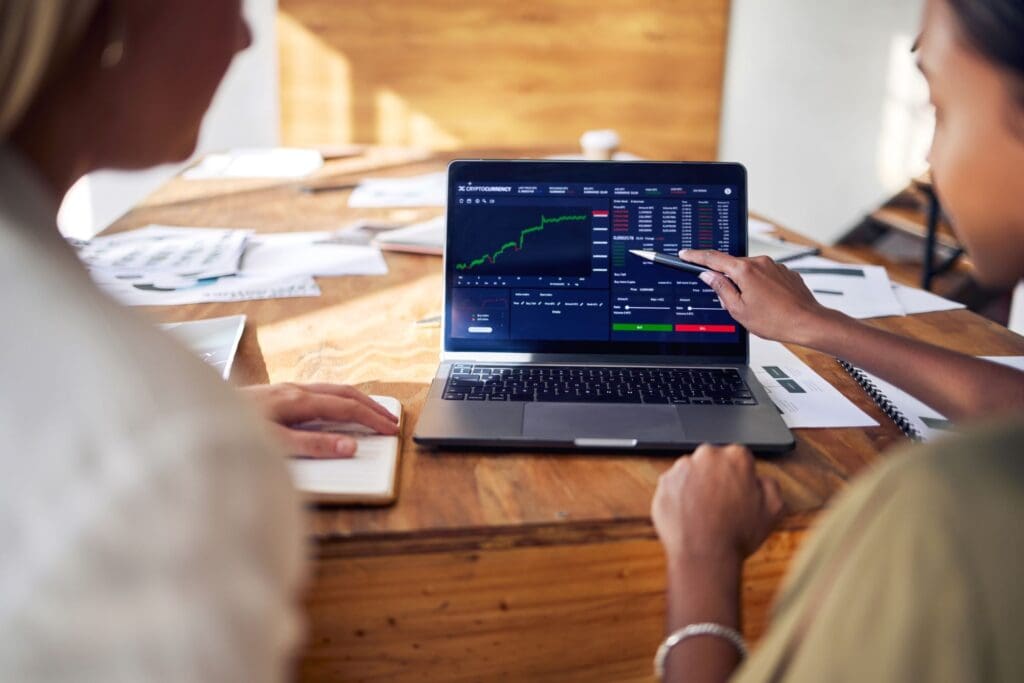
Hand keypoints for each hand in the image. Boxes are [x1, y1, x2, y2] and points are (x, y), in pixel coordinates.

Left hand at [241, 383, 398, 457]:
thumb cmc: (228, 433)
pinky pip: (316, 392)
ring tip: (371, 412)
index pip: (346, 407)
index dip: (372, 418)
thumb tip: (350, 446)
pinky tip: (333, 409)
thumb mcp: (274, 446)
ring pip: (330, 389)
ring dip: (355, 400)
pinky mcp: (274, 395)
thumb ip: (313, 447)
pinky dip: (337, 399)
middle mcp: (292, 390)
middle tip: (391, 420)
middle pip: (343, 392)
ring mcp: (283, 390)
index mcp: (297, 400)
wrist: (191, 414)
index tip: (391, 430)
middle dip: (371, 405)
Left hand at [652, 444, 783, 567]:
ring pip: (691, 473)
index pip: (738, 459)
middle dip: (716, 478)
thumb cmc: (738, 533)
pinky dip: (679, 498)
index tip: (737, 493)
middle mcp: (707, 455)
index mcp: (735, 456)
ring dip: (696, 487)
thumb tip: (760, 479)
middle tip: (721, 505)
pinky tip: (689, 516)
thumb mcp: (773, 508)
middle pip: (713, 462)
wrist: (704, 555)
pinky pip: (674, 487)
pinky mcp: (664, 483)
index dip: (739, 478)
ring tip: (704, 514)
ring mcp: (681, 468)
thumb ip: (769, 484)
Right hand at [680, 249, 840, 345]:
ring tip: (755, 308)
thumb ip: (721, 289)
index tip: (686, 254)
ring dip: (746, 285)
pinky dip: (761, 287)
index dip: (696, 256)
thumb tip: (709, 276)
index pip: (713, 258)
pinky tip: (767, 304)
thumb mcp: (738, 309)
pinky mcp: (785, 273)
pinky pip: (765, 276)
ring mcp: (775, 266)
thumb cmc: (776, 320)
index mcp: (745, 270)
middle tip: (730, 302)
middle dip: (727, 281)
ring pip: (750, 272)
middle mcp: (760, 263)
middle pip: (733, 266)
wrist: (808, 322)